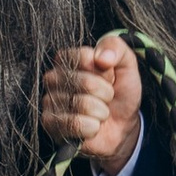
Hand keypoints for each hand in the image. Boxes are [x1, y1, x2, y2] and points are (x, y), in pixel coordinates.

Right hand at [42, 37, 142, 172]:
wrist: (122, 126)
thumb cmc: (119, 93)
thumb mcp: (126, 65)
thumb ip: (115, 48)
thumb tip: (101, 57)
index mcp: (68, 58)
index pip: (86, 57)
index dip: (105, 70)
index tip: (108, 77)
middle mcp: (53, 77)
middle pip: (86, 82)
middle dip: (106, 93)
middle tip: (106, 98)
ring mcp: (49, 100)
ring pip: (82, 104)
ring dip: (101, 112)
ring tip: (100, 112)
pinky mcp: (50, 124)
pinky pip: (75, 124)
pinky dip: (92, 127)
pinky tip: (92, 126)